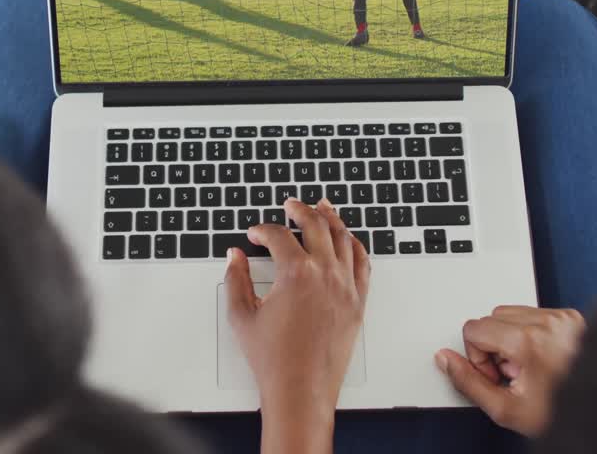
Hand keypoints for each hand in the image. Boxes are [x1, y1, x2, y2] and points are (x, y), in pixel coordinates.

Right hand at [225, 199, 370, 453]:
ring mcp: (345, 287)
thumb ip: (236, 279)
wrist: (301, 390)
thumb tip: (234, 257)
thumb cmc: (274, 360)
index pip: (278, 235)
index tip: (255, 234)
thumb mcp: (242, 316)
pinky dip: (354, 245)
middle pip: (315, 225)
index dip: (262, 230)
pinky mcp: (358, 301)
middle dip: (300, 209)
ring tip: (323, 207)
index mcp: (295, 273)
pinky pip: (362, 263)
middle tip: (291, 204)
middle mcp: (325, 274)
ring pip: (343, 237)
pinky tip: (348, 239)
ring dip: (331, 218)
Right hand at [435, 306, 584, 437]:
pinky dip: (531, 332)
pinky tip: (542, 357)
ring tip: (529, 366)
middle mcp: (547, 323)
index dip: (477, 356)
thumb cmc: (561, 413)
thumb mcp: (505, 409)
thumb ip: (467, 382)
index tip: (497, 375)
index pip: (474, 328)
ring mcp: (562, 318)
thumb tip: (445, 359)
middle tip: (514, 373)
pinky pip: (535, 312)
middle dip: (494, 345)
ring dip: (511, 337)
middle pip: (491, 317)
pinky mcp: (572, 317)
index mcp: (527, 341)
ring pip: (512, 313)